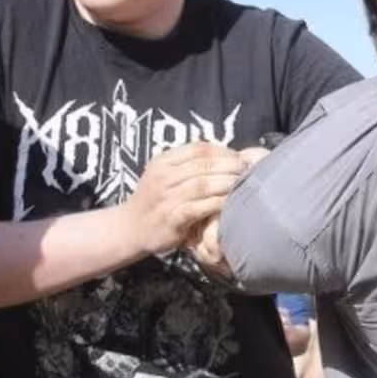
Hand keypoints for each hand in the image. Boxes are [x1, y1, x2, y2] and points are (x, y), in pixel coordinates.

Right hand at [125, 141, 249, 258]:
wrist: (129, 228)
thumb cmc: (154, 201)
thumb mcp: (164, 175)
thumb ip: (187, 165)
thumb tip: (225, 156)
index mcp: (162, 162)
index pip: (198, 148)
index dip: (223, 151)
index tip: (239, 157)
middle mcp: (163, 176)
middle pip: (203, 164)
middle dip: (229, 165)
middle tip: (247, 170)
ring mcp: (166, 198)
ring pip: (202, 184)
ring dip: (226, 182)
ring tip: (243, 184)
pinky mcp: (171, 219)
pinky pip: (198, 207)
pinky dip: (216, 203)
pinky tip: (229, 203)